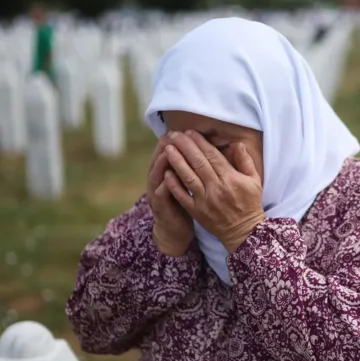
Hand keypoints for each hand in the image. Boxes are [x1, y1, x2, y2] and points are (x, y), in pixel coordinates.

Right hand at [145, 136, 193, 255]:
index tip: (181, 130)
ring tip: (168, 150)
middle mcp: (158, 181)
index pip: (167, 153)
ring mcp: (156, 193)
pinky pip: (161, 193)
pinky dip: (165, 184)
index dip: (173, 142)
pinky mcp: (161, 206)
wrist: (174, 230)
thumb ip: (190, 167)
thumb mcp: (186, 183)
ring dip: (161, 162)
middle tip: (171, 135)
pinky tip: (169, 177)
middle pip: (159, 160)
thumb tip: (202, 149)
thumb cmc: (183, 204)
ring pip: (157, 174)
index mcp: (165, 173)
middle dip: (165, 147)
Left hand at [163, 130, 264, 252]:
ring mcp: (205, 200)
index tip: (190, 132)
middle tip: (174, 134)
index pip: (212, 156)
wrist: (243, 232)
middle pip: (198, 163)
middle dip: (185, 146)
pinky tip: (166, 173)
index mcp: (231, 179)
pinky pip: (183, 196)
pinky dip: (174, 185)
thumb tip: (237, 144)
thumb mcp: (254, 181)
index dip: (200, 143)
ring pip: (188, 177)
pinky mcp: (197, 211)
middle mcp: (217, 188)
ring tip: (167, 148)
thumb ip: (245, 161)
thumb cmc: (249, 204)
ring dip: (176, 161)